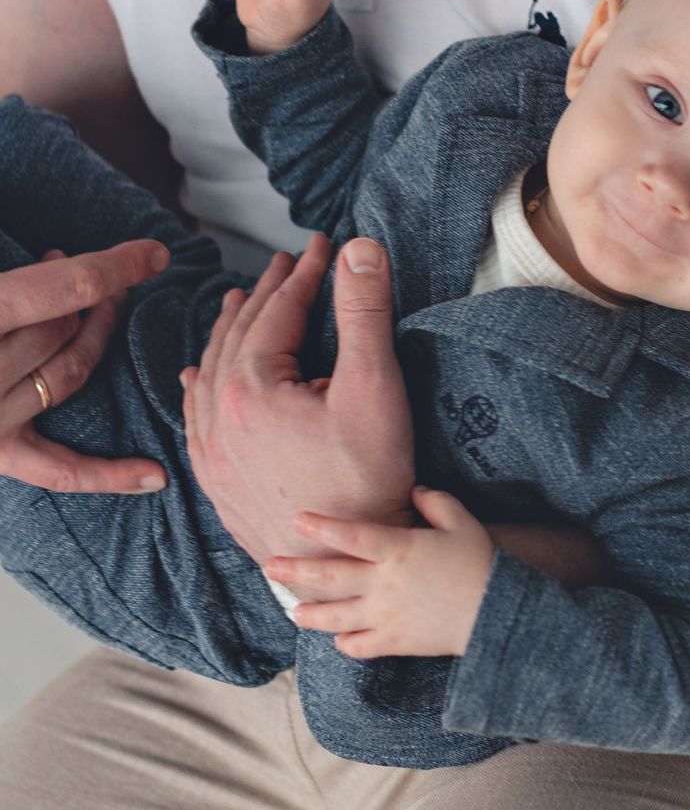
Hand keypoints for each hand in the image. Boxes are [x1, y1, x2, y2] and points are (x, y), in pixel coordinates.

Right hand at [0, 242, 170, 492]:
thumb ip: (7, 280)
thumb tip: (58, 259)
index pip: (65, 289)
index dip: (116, 264)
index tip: (154, 252)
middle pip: (63, 327)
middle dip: (90, 293)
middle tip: (98, 271)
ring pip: (68, 375)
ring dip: (93, 337)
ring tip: (102, 308)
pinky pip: (59, 469)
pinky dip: (107, 474)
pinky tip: (154, 476)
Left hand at [180, 233, 414, 565]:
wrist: (344, 564)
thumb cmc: (366, 482)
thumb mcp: (374, 388)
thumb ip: (364, 312)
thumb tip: (359, 248)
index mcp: (251, 389)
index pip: (278, 312)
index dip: (305, 273)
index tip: (324, 245)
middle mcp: (218, 417)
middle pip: (240, 336)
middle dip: (268, 295)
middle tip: (290, 266)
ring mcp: (212, 453)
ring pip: (211, 374)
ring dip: (230, 332)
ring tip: (243, 303)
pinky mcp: (217, 482)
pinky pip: (195, 419)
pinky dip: (199, 386)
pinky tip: (196, 376)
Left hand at [264, 487, 494, 658]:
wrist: (498, 613)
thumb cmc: (481, 562)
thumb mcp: (462, 522)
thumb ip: (436, 502)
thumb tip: (415, 491)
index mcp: (398, 550)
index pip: (350, 536)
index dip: (321, 528)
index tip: (297, 521)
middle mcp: (384, 583)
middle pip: (330, 577)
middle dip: (296, 572)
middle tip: (269, 567)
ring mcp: (386, 616)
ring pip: (336, 617)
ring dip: (311, 614)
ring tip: (293, 611)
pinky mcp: (395, 642)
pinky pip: (360, 646)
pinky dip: (346, 643)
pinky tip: (338, 638)